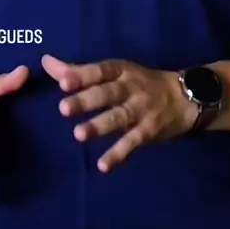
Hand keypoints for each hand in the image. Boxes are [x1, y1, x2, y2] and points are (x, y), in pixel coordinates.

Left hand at [42, 55, 196, 172]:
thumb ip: (78, 70)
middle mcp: (131, 88)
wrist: (183, 97)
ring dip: (99, 126)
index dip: (82, 75)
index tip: (62, 81)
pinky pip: (132, 143)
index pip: (100, 71)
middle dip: (86, 100)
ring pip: (119, 117)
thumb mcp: (114, 72)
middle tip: (63, 108)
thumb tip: (46, 62)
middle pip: (107, 93)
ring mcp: (141, 109)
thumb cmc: (139, 82)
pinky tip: (103, 166)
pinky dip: (118, 154)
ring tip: (79, 134)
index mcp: (121, 71)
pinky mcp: (149, 131)